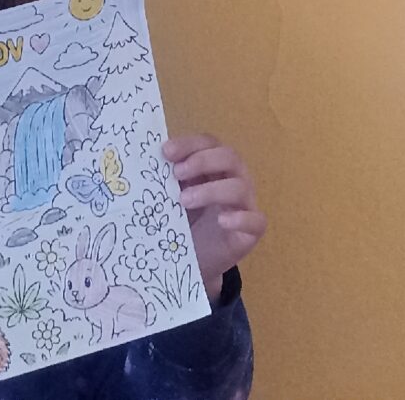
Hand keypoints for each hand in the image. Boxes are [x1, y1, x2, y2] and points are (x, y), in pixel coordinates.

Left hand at [164, 133, 264, 301]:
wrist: (198, 260)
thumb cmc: (187, 222)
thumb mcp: (173, 197)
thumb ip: (167, 180)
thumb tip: (148, 163)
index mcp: (215, 166)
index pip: (209, 143)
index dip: (189, 144)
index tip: (166, 152)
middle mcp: (234, 179)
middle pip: (229, 156)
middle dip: (202, 161)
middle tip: (177, 173)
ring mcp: (246, 204)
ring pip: (240, 186)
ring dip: (211, 190)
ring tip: (184, 201)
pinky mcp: (252, 231)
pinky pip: (256, 221)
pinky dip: (240, 218)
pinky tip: (222, 221)